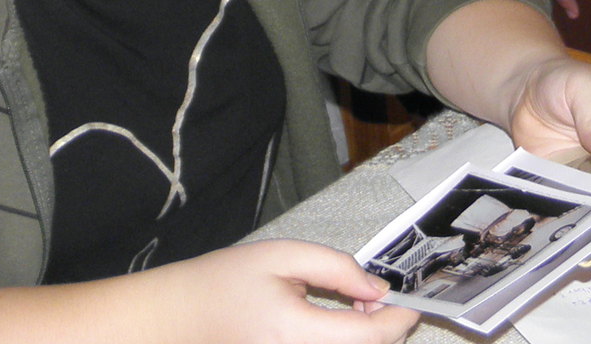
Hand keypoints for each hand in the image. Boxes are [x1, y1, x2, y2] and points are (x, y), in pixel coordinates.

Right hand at [146, 241, 419, 342]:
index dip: (400, 318)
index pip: (370, 337)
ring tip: (351, 308)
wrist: (179, 320)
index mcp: (296, 334)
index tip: (411, 300)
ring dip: (365, 340)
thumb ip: (336, 268)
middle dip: (385, 329)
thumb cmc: (223, 284)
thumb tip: (377, 288)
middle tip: (374, 296)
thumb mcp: (282, 256)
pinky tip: (333, 329)